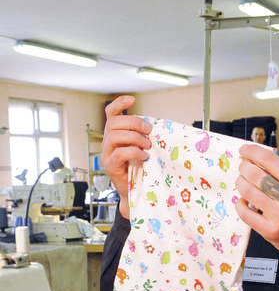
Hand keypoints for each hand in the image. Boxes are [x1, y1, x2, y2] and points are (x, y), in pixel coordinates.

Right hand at [101, 96, 151, 218]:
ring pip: (114, 136)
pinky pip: (118, 154)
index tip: (132, 100)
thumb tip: (158, 126)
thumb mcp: (144, 147)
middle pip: (113, 122)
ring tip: (147, 145)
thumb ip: (145, 135)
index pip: (111, 113)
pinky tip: (144, 156)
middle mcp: (108, 142)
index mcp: (116, 134)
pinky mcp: (110, 166)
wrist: (136, 191)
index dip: (119, 104)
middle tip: (148, 131)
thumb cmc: (141, 167)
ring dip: (134, 137)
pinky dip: (133, 152)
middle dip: (133, 123)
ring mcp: (107, 154)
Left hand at [235, 144, 278, 290]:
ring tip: (242, 181)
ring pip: (247, 191)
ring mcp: (278, 215)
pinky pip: (245, 213)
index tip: (245, 149)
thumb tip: (259, 161)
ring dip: (240, 182)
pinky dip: (240, 203)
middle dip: (244, 166)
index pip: (270, 159)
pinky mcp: (269, 231)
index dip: (252, 151)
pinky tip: (244, 200)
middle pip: (255, 174)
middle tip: (243, 167)